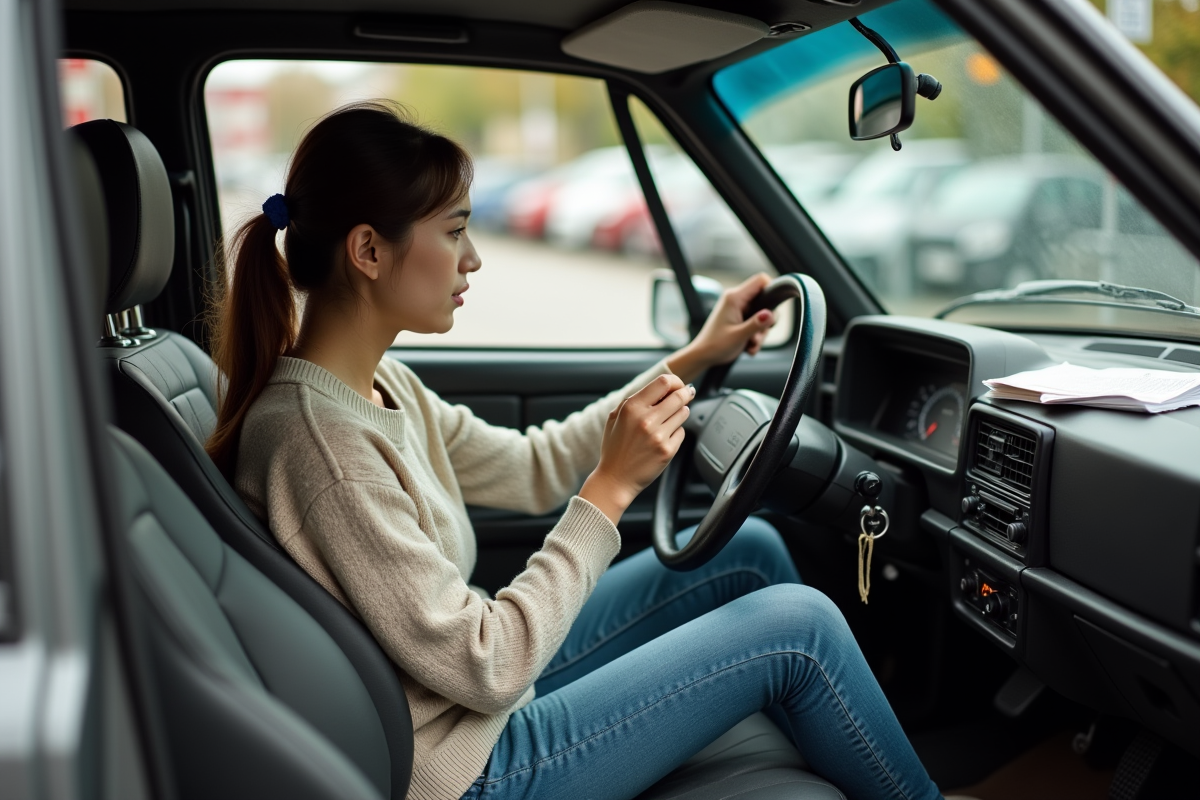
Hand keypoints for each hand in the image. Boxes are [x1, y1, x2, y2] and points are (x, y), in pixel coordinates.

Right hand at [580, 374, 694, 522]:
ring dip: (680, 413)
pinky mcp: (667, 450)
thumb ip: (634, 400)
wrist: (615, 479)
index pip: (663, 382)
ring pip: (684, 413)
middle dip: (685, 394)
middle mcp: (646, 420)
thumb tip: (661, 387)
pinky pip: (681, 432)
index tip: (678, 385)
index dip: (675, 381)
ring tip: (668, 420)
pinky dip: (675, 433)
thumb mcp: (615, 417)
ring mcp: (658, 436)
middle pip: (679, 396)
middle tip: (687, 394)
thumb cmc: (615, 448)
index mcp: (632, 408)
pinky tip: (662, 439)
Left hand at [666, 273, 775, 382]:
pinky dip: (755, 336)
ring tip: (751, 345)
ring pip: (762, 315)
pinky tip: (748, 346)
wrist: (703, 356)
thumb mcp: (739, 336)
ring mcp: (738, 309)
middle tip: (758, 336)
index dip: (771, 290)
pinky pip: (756, 323)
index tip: (772, 311)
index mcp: (734, 298)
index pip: (760, 280)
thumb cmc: (715, 345)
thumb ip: (756, 324)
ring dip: (760, 332)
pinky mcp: (739, 318)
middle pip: (765, 301)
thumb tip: (771, 314)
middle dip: (766, 321)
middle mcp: (736, 300)